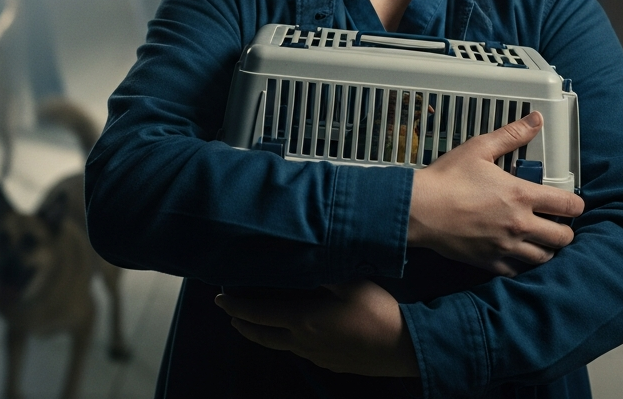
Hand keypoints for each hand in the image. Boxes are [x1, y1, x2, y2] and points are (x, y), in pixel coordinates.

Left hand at [215, 280, 416, 376]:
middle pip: (263, 335)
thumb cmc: (377, 311)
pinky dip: (289, 342)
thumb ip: (322, 269)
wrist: (403, 347)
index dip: (236, 306)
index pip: (259, 312)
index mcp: (303, 319)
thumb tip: (300, 258)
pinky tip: (297, 337)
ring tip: (256, 327)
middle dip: (243, 324)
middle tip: (231, 315)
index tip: (220, 298)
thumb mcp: (349, 281)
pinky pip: (302, 352)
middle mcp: (304, 341)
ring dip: (264, 334)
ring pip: (281, 346)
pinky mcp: (332, 364)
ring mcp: (317, 356)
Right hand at [407, 111, 583, 275]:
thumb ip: (511, 135)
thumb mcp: (479, 149)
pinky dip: (523, 265)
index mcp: (521, 195)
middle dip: (565, 229)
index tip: (571, 203)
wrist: (419, 209)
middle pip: (563, 237)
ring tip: (540, 240)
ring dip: (548, 249)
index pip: (568, 205)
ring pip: (545, 258)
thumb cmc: (447, 179)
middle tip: (556, 222)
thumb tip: (536, 120)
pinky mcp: (490, 263)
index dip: (576, 204)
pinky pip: (519, 272)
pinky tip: (517, 254)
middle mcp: (519, 224)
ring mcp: (506, 247)